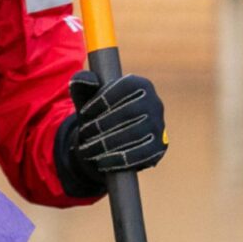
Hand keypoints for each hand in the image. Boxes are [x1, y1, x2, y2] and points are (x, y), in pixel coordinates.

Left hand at [55, 71, 167, 194]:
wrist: (113, 139)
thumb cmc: (100, 113)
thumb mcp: (89, 97)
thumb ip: (83, 84)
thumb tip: (82, 79)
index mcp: (142, 85)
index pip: (125, 87)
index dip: (102, 100)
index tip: (84, 112)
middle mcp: (155, 103)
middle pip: (129, 112)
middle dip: (102, 124)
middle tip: (84, 133)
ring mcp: (160, 126)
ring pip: (135, 133)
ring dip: (107, 143)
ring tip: (88, 149)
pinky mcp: (159, 147)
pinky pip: (141, 154)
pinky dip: (119, 159)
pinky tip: (101, 162)